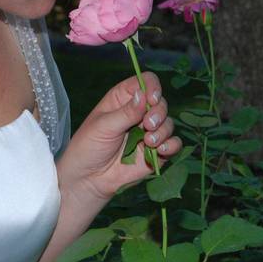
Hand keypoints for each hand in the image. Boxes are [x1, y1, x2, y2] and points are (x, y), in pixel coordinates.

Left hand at [58, 71, 181, 201]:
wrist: (89, 179)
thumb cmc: (88, 147)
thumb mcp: (103, 126)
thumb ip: (126, 112)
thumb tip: (143, 94)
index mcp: (123, 99)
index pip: (145, 82)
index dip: (152, 87)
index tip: (152, 99)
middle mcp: (139, 113)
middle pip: (161, 102)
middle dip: (159, 113)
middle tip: (148, 125)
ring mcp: (148, 132)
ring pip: (168, 123)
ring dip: (163, 131)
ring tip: (149, 142)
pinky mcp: (156, 151)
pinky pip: (174, 144)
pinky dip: (172, 145)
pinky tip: (161, 150)